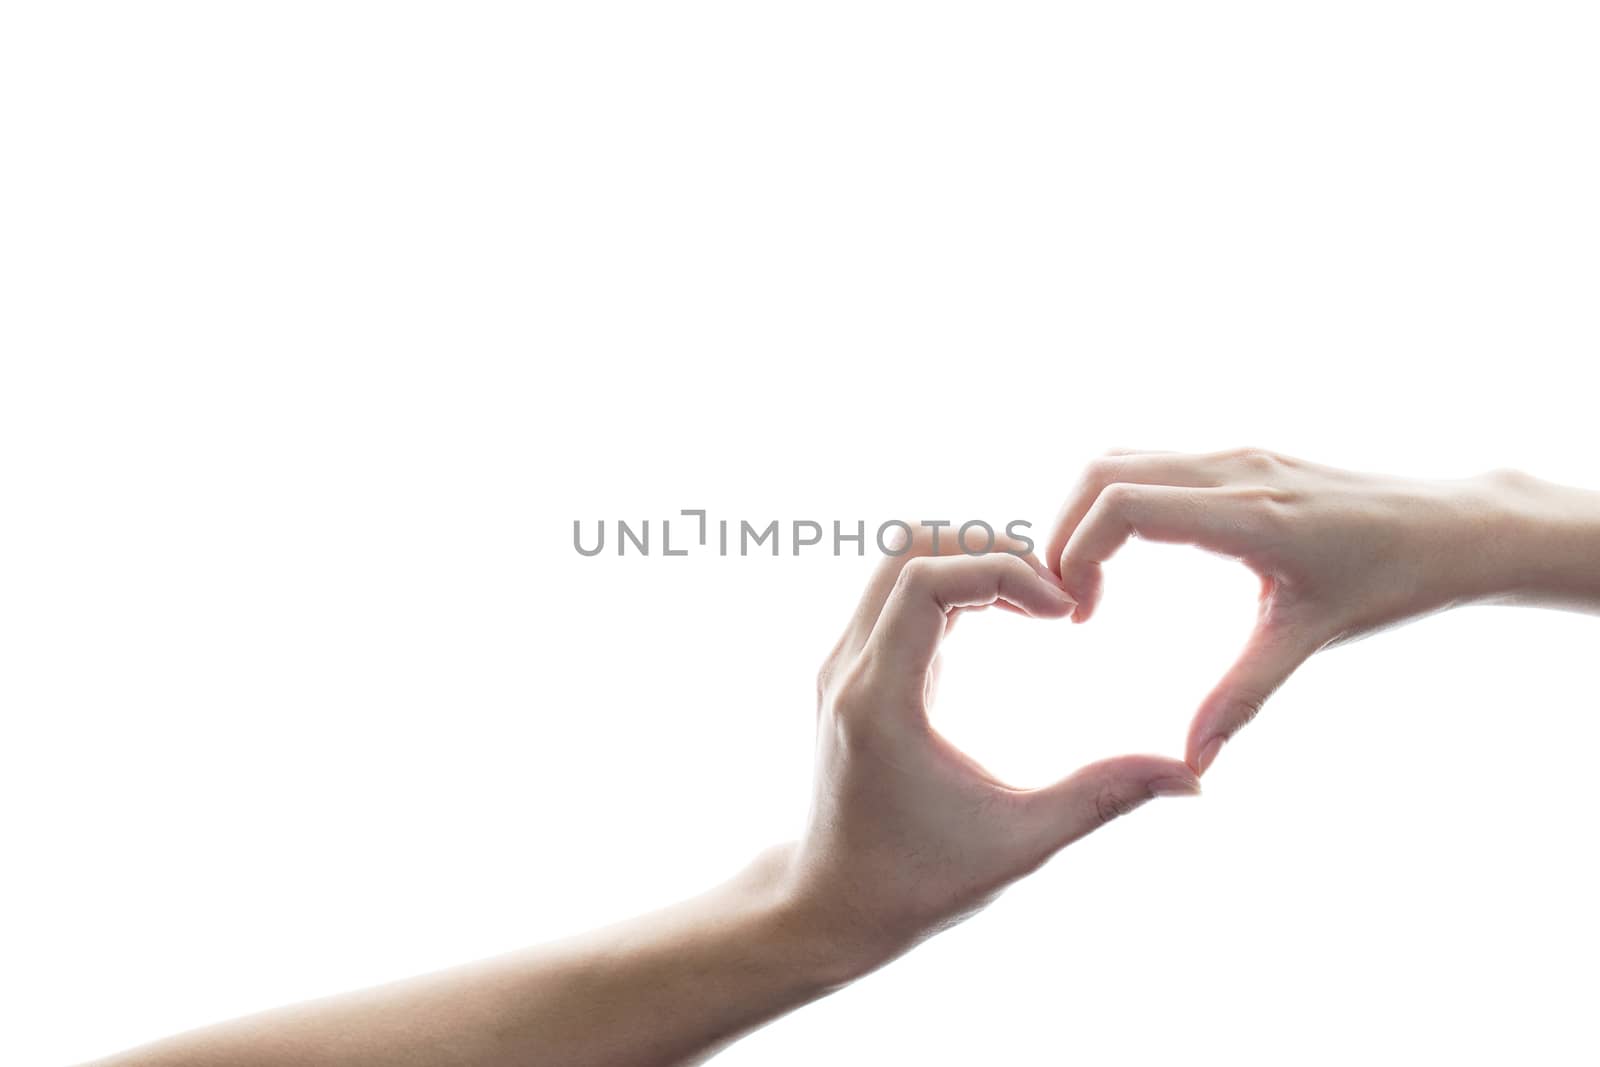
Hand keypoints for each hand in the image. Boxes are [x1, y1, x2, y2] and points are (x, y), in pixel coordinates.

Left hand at [783, 528, 1198, 974]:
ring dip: (970, 560)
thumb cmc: (919, 884)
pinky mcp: (853, 669)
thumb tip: (1192, 778)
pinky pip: (897, 592)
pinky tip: (1006, 618)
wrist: (832, 906)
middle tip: (1054, 594)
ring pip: (898, 560)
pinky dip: (953, 583)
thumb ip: (1103, 800)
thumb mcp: (1021, 846)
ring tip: (1035, 601)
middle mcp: (850, 669)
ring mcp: (844, 664)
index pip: (925, 580)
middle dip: (990, 550)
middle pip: (907, 547)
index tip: (1062, 611)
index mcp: (879, 700)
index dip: (1002, 571)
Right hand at [1044, 448, 1538, 773]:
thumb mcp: (1311, 637)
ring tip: (1086, 580)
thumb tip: (1193, 765)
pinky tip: (1125, 556)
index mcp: (1250, 513)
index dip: (1078, 552)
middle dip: (1064, 532)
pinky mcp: (1238, 457)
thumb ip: (1241, 696)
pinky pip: (1151, 463)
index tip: (1080, 612)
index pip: (1124, 503)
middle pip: (1104, 471)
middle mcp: (1233, 469)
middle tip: (1065, 599)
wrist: (1452, 525)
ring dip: (1086, 514)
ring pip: (1122, 459)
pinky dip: (1115, 502)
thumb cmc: (1393, 578)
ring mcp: (1235, 455)